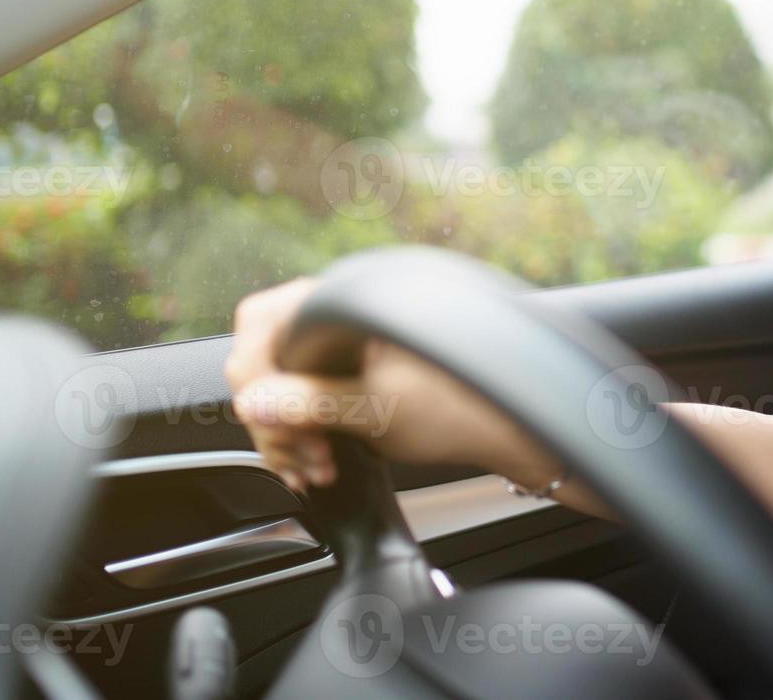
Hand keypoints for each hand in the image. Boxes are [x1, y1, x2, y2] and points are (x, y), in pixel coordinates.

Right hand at [224, 277, 551, 492]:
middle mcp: (347, 314)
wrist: (519, 425)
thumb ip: (312, 402)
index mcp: (350, 303)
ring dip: (288, 431)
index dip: (257, 379)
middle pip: (267, 357)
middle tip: (303, 459)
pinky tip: (320, 462)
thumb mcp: (380, 409)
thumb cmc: (466, 405)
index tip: (268, 422)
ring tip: (316, 468)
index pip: (262, 323)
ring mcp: (352, 344)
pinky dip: (308, 430)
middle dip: (274, 416)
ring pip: (285, 384)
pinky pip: (311, 396)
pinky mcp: (360, 374)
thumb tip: (253, 401)